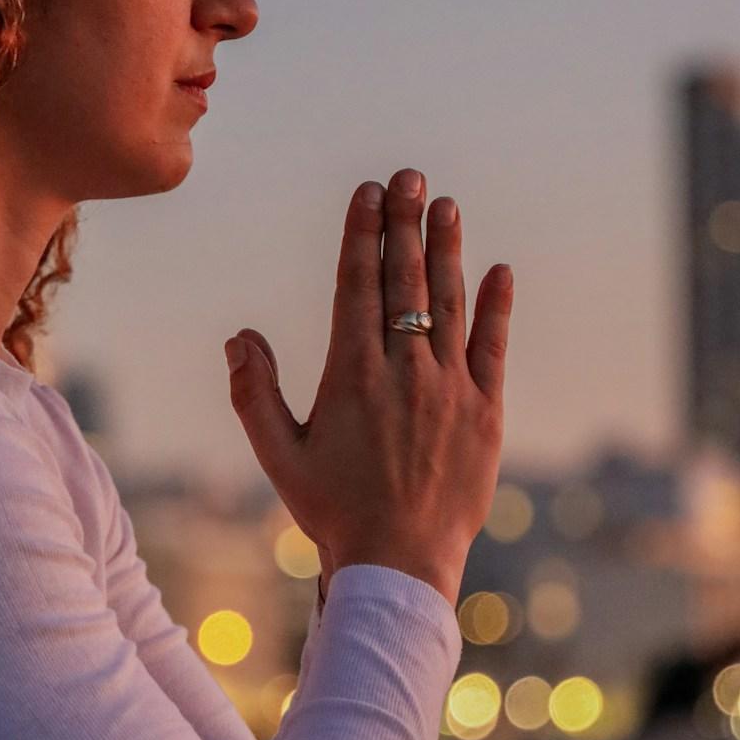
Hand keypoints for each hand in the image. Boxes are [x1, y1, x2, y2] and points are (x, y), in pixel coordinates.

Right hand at [224, 167, 513, 605]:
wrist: (401, 563)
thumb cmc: (333, 512)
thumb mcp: (279, 456)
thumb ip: (255, 393)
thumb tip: (240, 336)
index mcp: (352, 374)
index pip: (358, 284)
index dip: (363, 232)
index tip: (368, 192)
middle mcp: (405, 370)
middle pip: (406, 279)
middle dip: (406, 221)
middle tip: (409, 175)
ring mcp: (450, 388)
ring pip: (452, 302)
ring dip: (448, 249)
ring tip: (446, 205)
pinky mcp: (485, 412)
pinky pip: (494, 348)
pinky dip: (497, 307)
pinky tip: (500, 271)